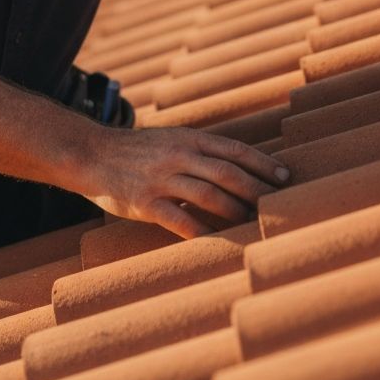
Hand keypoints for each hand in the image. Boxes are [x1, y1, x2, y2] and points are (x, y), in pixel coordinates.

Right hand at [82, 126, 290, 238]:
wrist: (93, 155)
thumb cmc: (139, 150)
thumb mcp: (172, 139)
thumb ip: (201, 151)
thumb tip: (240, 167)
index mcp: (188, 138)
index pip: (234, 150)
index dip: (262, 164)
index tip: (286, 176)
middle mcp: (178, 155)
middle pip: (227, 173)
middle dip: (257, 189)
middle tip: (277, 204)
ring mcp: (162, 179)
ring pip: (209, 196)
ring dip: (235, 211)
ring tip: (252, 222)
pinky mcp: (146, 203)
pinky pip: (180, 220)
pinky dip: (202, 231)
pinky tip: (217, 240)